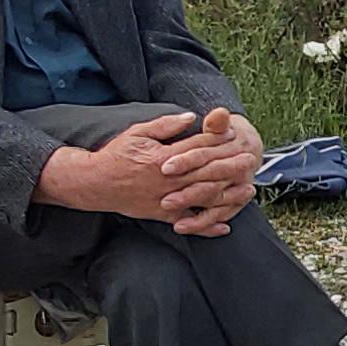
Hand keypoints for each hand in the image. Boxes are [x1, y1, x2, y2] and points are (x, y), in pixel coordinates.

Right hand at [35, 110, 259, 235]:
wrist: (95, 183)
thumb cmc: (117, 154)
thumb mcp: (138, 132)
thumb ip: (165, 125)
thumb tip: (191, 118)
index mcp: (162, 157)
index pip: (196, 147)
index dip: (216, 140)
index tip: (235, 135)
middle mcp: (167, 180)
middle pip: (205, 172)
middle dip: (230, 166)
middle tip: (251, 161)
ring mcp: (166, 200)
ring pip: (201, 198)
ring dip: (227, 195)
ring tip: (247, 191)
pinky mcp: (162, 215)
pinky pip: (187, 222)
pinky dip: (205, 226)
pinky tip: (224, 227)